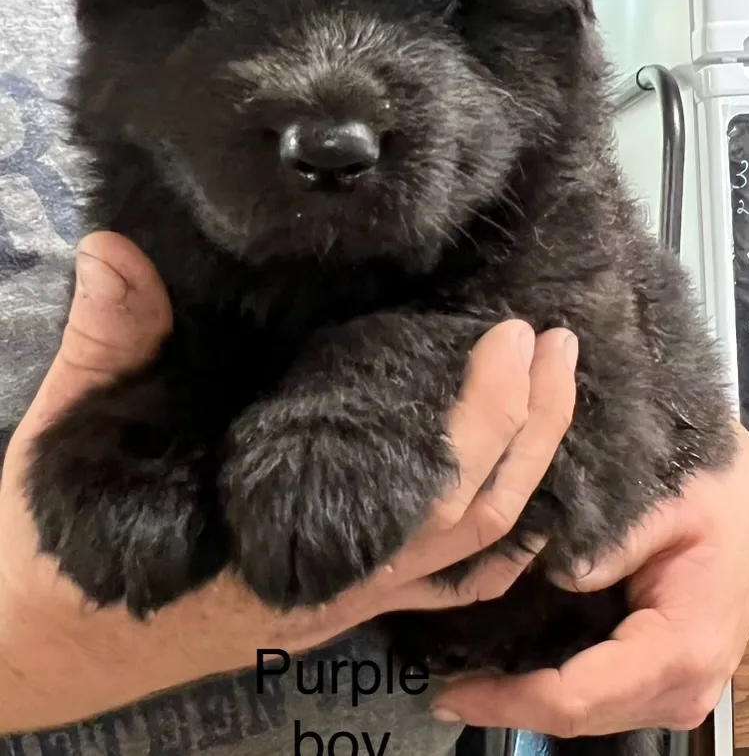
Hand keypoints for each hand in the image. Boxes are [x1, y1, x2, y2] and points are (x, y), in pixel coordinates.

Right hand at [0, 231, 577, 731]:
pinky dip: (502, 542)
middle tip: (550, 340)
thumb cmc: (60, 552)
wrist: (50, 643)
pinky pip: (447, 581)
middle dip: (528, 428)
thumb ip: (106, 346)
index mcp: (283, 547)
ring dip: (530, 468)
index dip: (478, 421)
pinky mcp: (344, 600)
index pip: (417, 494)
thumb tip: (115, 249)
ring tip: (556, 381)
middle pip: (471, 518)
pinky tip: (527, 497)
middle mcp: (335, 584)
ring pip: (472, 551)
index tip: (506, 341)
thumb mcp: (73, 443)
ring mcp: (347, 599)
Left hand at [432, 423, 748, 734]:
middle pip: (577, 716)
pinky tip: (511, 664)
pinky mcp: (665, 676)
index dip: (508, 701)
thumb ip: (612, 541)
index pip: (576, 696)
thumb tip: (559, 575)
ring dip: (528, 699)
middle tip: (444, 685)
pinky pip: (601, 694)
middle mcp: (683, 685)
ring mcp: (677, 688)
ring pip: (587, 713)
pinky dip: (554, 685)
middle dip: (509, 704)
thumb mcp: (666, 498)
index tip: (451, 693)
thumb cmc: (715, 491)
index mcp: (680, 648)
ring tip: (467, 674)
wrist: (748, 493)